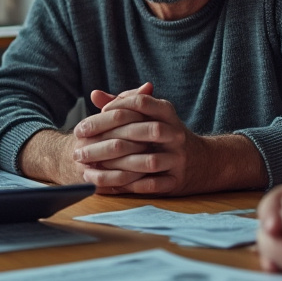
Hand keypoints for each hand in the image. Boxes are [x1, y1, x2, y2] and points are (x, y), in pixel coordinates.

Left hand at [72, 82, 214, 194]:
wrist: (202, 161)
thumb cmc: (164, 135)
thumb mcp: (148, 115)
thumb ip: (122, 104)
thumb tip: (94, 94)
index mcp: (166, 112)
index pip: (139, 103)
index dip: (112, 108)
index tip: (87, 122)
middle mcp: (175, 133)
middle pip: (143, 130)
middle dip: (107, 138)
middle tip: (79, 146)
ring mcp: (178, 157)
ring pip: (148, 160)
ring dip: (117, 166)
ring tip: (89, 169)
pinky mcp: (177, 180)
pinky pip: (153, 184)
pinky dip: (130, 185)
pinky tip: (108, 185)